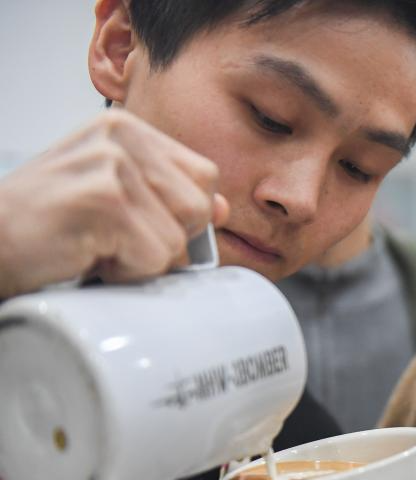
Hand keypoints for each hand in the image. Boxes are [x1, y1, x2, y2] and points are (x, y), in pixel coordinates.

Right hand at [0, 109, 228, 297]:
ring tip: (97, 245)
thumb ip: (169, 195)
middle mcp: (120, 136)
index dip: (182, 214)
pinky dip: (125, 272)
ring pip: (178, 238)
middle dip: (164, 239)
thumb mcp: (115, 197)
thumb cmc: (48, 223)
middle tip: (113, 237)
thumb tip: (223, 207)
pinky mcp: (104, 201)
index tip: (139, 221)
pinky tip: (88, 256)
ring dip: (141, 259)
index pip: (204, 176)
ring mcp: (112, 166)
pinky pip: (154, 258)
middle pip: (198, 208)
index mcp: (126, 127)